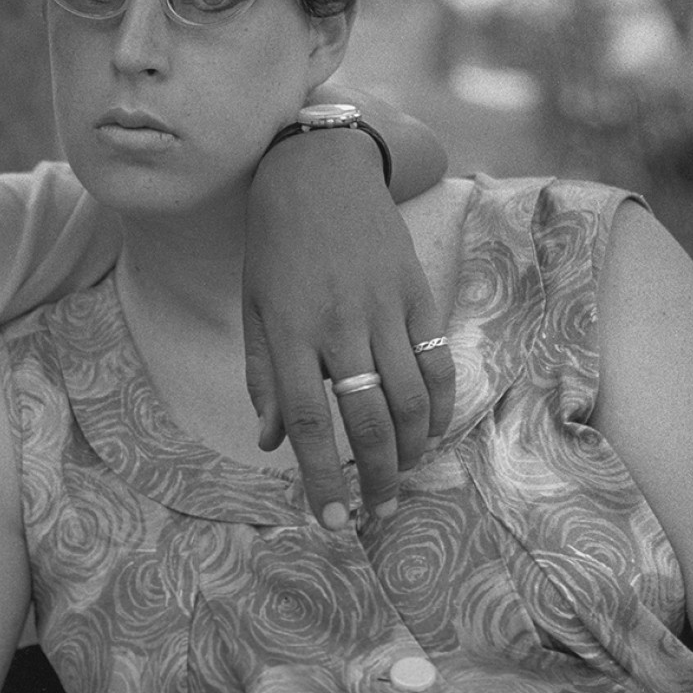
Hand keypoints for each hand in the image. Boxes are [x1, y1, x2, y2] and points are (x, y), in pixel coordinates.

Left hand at [241, 128, 453, 524]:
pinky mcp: (416, 292)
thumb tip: (269, 444)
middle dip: (374, 477)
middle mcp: (339, 324)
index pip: (307, 421)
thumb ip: (263, 378)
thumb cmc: (274, 246)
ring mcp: (383, 308)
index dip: (320, 476)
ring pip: (409, 398)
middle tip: (376, 513)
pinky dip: (439, 404)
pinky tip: (428, 432)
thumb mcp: (253, 308)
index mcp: (290, 331)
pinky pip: (436, 360)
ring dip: (409, 449)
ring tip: (400, 477)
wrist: (317, 172)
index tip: (330, 520)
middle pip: (366, 419)